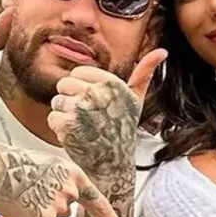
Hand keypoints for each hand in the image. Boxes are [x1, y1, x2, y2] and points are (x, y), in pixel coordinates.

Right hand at [0, 139, 129, 216]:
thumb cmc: (17, 164)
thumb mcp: (51, 166)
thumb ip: (65, 183)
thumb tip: (67, 203)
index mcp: (75, 176)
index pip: (99, 204)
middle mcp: (70, 193)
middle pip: (65, 211)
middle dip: (50, 205)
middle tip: (31, 189)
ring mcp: (57, 208)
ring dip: (36, 212)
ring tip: (22, 195)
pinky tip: (17, 205)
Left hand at [47, 48, 166, 181]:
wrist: (113, 165)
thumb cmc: (123, 130)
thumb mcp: (136, 100)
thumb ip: (144, 73)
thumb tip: (162, 51)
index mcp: (110, 82)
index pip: (77, 73)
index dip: (82, 89)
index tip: (95, 104)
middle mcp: (96, 93)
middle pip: (63, 85)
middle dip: (71, 100)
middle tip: (87, 118)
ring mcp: (80, 109)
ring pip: (56, 101)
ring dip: (65, 115)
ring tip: (83, 127)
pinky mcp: (67, 125)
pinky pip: (52, 117)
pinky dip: (60, 129)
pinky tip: (76, 136)